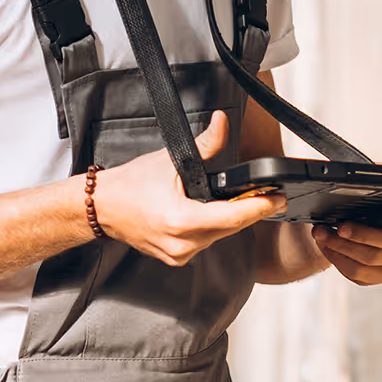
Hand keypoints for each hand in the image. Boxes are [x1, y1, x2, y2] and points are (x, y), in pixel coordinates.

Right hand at [92, 111, 286, 266]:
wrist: (102, 208)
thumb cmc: (130, 185)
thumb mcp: (170, 160)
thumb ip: (205, 145)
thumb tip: (222, 123)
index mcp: (181, 221)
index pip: (233, 217)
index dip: (260, 207)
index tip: (278, 198)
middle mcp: (182, 243)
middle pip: (230, 227)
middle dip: (248, 210)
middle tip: (268, 195)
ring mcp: (179, 254)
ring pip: (219, 236)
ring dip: (229, 219)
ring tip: (236, 201)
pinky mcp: (175, 258)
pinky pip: (204, 242)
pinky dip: (211, 228)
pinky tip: (209, 213)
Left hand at [310, 154, 381, 285]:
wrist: (326, 221)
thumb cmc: (354, 198)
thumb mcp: (369, 177)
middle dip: (364, 234)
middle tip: (340, 225)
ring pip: (375, 260)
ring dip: (343, 247)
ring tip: (323, 233)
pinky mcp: (377, 273)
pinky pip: (362, 275)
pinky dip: (339, 260)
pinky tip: (328, 246)